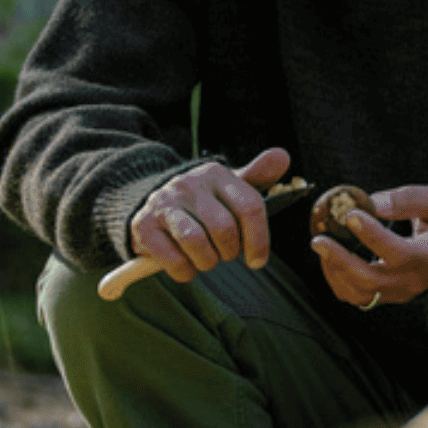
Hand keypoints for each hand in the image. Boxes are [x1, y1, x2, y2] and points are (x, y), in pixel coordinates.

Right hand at [126, 146, 292, 284]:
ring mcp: (164, 204)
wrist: (151, 204)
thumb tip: (284, 156)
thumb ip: (257, 176)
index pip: (249, 206)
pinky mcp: (144, 225)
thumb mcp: (229, 187)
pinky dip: (184, 271)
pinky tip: (186, 265)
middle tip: (224, 254)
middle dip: (229, 252)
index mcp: (216, 173)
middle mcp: (188, 184)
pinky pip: (173, 260)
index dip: (258, 240)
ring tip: (205, 260)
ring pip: (196, 243)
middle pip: (224, 228)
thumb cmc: (202, 202)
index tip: (257, 260)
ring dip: (207, 262)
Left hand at [313, 184, 427, 310]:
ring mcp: (398, 293)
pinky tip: (329, 255)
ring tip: (322, 243)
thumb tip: (372, 203)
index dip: (373, 236)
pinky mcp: (384, 296)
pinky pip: (355, 296)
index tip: (351, 215)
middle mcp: (414, 281)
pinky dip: (337, 278)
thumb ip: (409, 200)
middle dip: (341, 260)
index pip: (399, 253)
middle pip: (372, 281)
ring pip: (359, 293)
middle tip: (319, 239)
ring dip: (335, 270)